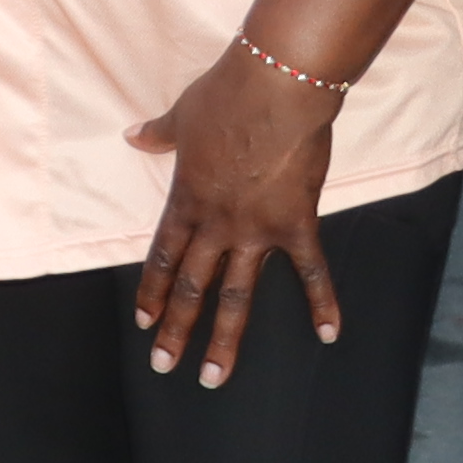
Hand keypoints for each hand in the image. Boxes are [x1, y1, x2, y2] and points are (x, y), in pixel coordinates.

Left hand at [123, 46, 348, 386]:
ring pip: (237, 295)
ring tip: (215, 376)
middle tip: (166, 366)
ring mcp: (255, 228)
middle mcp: (216, 224)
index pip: (163, 257)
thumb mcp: (182, 116)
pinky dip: (322, 302)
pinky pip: (311, 270)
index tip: (144, 323)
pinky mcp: (296, 222)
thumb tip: (134, 136)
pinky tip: (328, 334)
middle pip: (192, 287)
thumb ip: (159, 134)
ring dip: (225, 339)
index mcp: (186, 200)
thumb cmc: (226, 95)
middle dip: (177, 330)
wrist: (275, 86)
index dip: (152, 292)